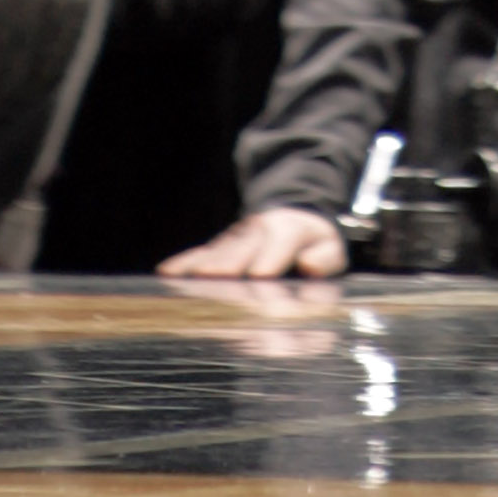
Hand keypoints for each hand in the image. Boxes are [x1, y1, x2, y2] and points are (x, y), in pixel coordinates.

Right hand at [161, 203, 347, 281]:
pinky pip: (200, 254)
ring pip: (217, 252)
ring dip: (202, 267)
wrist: (294, 216)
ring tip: (183, 281)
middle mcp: (257, 230)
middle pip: (241, 249)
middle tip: (214, 280)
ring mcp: (235, 238)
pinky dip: (184, 264)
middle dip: (228, 265)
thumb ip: (325, 258)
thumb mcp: (331, 248)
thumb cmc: (314, 243)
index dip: (270, 259)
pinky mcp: (220, 246)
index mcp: (288, 230)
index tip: (259, 276)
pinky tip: (166, 274)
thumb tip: (311, 266)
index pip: (278, 244)